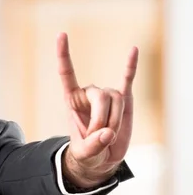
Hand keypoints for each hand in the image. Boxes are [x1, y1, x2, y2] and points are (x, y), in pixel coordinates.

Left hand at [57, 33, 137, 187]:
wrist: (100, 160)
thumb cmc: (87, 154)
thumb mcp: (85, 155)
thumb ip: (93, 145)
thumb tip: (107, 133)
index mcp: (72, 100)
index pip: (66, 73)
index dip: (63, 55)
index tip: (61, 34)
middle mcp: (88, 94)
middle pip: (101, 95)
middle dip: (103, 118)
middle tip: (100, 136)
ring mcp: (106, 96)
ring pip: (116, 99)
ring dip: (115, 120)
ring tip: (110, 134)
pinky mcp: (124, 101)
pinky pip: (128, 80)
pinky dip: (130, 66)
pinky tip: (134, 50)